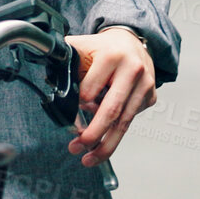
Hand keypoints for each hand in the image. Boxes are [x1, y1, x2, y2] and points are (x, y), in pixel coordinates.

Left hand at [65, 27, 156, 167]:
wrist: (131, 41)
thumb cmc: (103, 48)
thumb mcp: (81, 46)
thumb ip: (64, 61)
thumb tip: (49, 82)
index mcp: (111, 57)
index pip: (90, 90)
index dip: (77, 104)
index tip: (70, 112)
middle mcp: (132, 70)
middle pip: (111, 110)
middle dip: (93, 134)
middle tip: (78, 147)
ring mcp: (145, 85)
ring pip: (124, 122)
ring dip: (106, 144)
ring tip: (90, 157)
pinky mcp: (151, 96)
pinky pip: (130, 119)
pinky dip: (116, 129)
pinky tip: (105, 133)